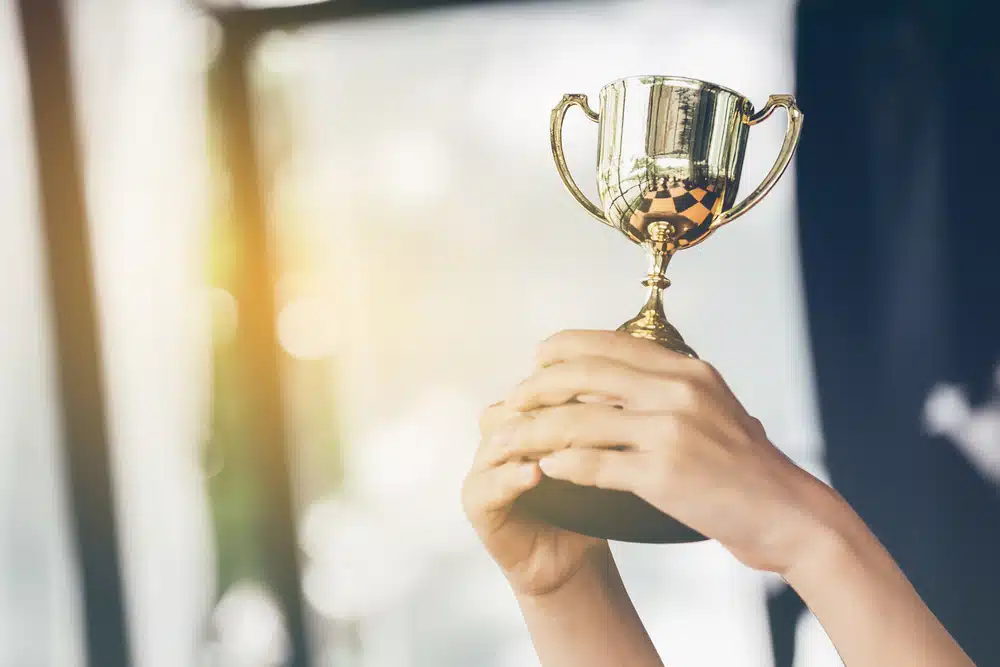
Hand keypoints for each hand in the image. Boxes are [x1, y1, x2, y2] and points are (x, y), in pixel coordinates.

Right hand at [462, 400, 610, 597]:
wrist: (573, 560)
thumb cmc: (587, 503)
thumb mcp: (597, 456)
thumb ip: (596, 423)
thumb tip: (622, 388)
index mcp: (526, 415)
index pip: (540, 387)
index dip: (569, 385)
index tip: (607, 390)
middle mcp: (501, 433)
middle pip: (516, 407)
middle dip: (550, 409)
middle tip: (587, 411)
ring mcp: (484, 465)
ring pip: (499, 439)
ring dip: (530, 439)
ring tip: (561, 443)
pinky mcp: (475, 500)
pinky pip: (487, 483)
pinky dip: (511, 477)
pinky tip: (534, 474)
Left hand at [498, 329, 844, 575]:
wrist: (789, 513)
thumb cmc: (746, 466)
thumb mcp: (711, 406)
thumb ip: (668, 387)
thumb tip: (616, 377)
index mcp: (685, 370)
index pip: (608, 343)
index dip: (561, 349)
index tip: (536, 361)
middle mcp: (676, 390)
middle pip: (583, 374)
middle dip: (537, 386)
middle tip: (513, 401)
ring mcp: (670, 431)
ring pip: (579, 420)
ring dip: (535, 430)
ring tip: (511, 439)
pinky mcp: (664, 474)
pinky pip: (595, 464)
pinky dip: (562, 465)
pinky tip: (544, 470)